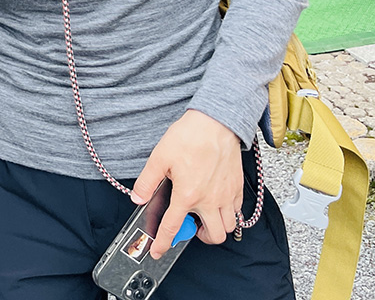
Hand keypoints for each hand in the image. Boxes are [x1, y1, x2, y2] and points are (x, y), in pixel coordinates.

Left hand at [131, 110, 243, 257]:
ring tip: (205, 216)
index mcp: (187, 194)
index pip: (173, 227)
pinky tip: (217, 201)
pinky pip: (237, 211)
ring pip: (229, 227)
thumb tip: (137, 198)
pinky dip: (228, 213)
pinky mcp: (237, 188)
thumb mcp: (159, 157)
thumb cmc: (189, 137)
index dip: (163, 242)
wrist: (216, 122)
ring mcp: (226, 195)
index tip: (158, 251)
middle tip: (192, 227)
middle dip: (202, 237)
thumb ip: (147, 182)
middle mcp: (210, 199)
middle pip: (214, 236)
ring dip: (217, 227)